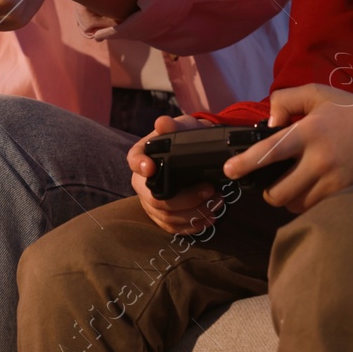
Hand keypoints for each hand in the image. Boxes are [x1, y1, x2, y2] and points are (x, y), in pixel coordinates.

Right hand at [127, 115, 221, 234]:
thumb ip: (173, 127)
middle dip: (186, 198)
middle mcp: (142, 182)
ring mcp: (151, 202)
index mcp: (143, 156)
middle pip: (155, 199)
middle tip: (210, 190)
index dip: (139, 165)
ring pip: (168, 217)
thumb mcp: (182, 128)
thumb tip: (162, 123)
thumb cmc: (186, 139)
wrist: (196, 154)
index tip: (150, 167)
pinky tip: (211, 216)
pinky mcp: (163, 217)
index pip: (134, 160)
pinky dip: (194, 225)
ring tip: (217, 202)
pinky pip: (174, 228)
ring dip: (195, 213)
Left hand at [222, 85, 352, 213]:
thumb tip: (268, 122)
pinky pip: (317, 209)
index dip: (246, 163)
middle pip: (279, 192)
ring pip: (296, 205)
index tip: (229, 171)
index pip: (271, 150)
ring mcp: (335, 180)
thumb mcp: (318, 93)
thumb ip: (286, 100)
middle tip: (271, 184)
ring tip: (297, 184)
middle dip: (269, 192)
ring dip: (290, 199)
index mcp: (310, 131)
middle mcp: (321, 158)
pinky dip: (309, 204)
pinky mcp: (348, 194)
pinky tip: (315, 189)